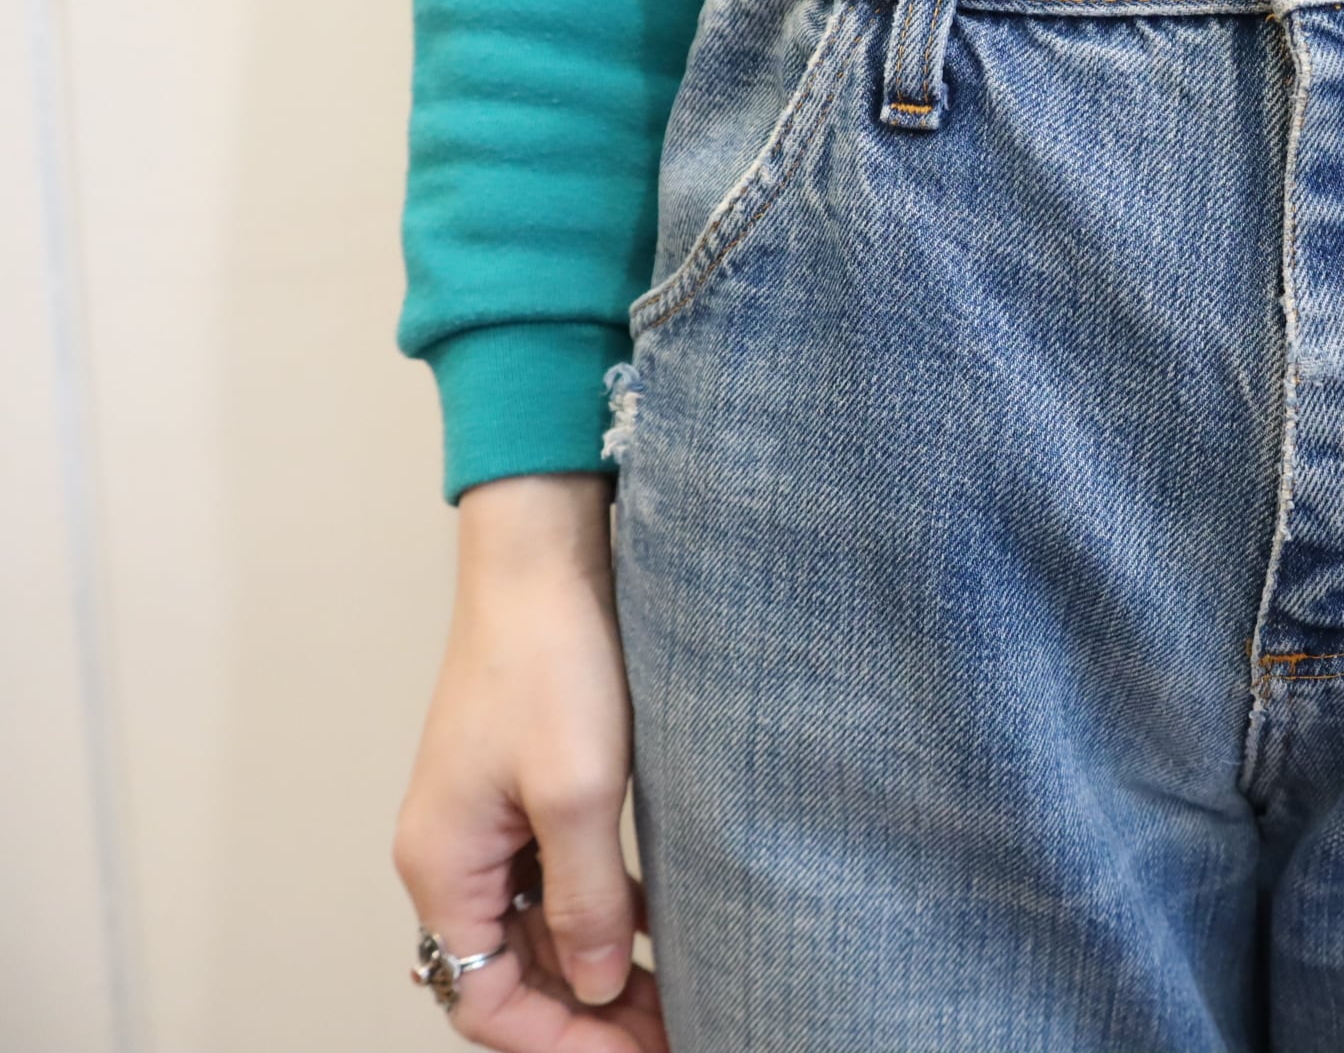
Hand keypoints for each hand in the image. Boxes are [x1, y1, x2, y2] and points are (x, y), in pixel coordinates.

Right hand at [391, 472, 666, 1049]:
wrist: (542, 564)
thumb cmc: (550, 660)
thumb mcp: (579, 792)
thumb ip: (585, 902)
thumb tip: (593, 985)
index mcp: (445, 866)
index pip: (483, 1001)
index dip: (560, 1041)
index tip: (640, 1048)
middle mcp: (450, 856)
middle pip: (508, 976)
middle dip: (585, 1016)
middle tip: (673, 1028)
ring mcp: (481, 826)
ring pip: (534, 934)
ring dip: (594, 972)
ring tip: (671, 994)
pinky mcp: (515, 795)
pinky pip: (548, 884)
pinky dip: (595, 917)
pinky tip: (652, 928)